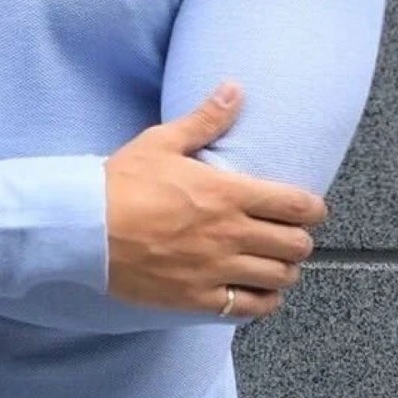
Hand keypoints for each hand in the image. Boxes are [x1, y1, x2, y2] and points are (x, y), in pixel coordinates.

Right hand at [103, 84, 325, 318]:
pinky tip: (260, 294)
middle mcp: (230, 233)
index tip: (312, 211)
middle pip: (295, 245)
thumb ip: (205, 120)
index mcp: (228, 193)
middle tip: (290, 238)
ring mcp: (216, 269)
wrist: (83, 227)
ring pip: (278, 278)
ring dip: (284, 272)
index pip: (297, 205)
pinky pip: (249, 307)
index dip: (314, 210)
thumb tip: (234, 89)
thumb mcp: (162, 142)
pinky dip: (263, 302)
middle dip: (299, 241)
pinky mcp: (197, 298)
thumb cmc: (120, 182)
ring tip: (277, 266)